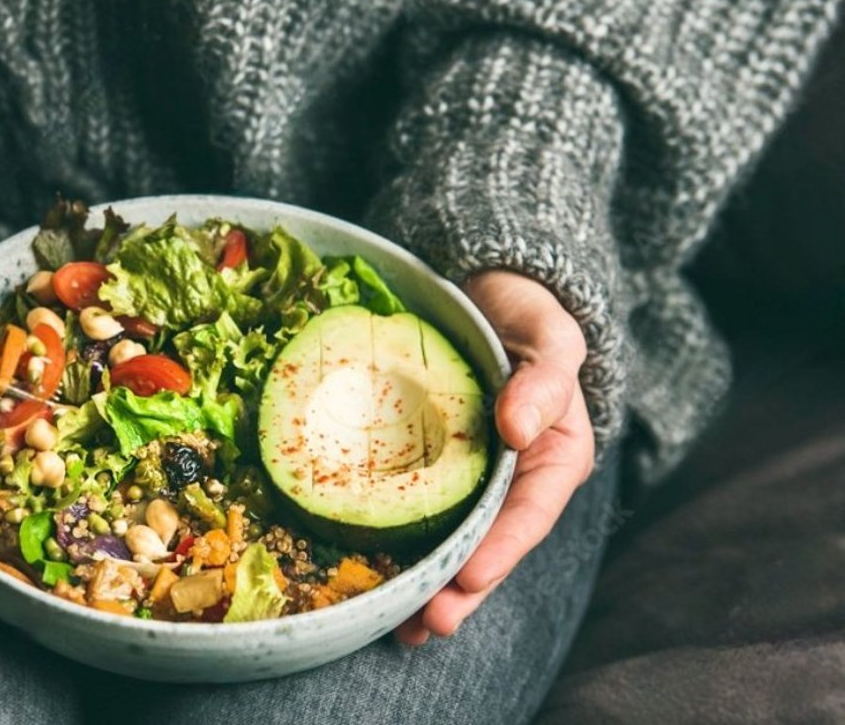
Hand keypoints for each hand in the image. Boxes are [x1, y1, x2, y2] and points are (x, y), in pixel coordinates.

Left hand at [395, 270, 594, 644]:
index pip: (530, 514)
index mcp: (552, 459)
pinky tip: (371, 578)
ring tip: (400, 627)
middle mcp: (512, 481)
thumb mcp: (551, 338)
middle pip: (489, 546)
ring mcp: (470, 480)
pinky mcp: (430, 469)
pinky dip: (397, 548)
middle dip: (460, 590)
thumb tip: (518, 426)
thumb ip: (545, 380)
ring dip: (428, 587)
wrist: (488, 295)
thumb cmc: (527, 317)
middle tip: (426, 624)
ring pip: (453, 543)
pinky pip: (415, 513)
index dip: (502, 550)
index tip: (469, 577)